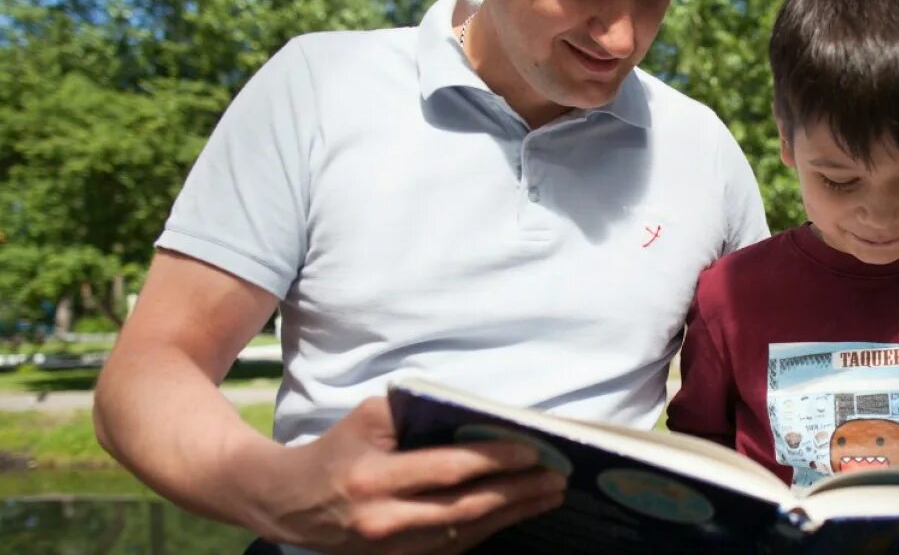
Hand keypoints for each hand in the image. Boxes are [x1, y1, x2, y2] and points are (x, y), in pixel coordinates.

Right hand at [246, 397, 565, 553]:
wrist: (289, 503)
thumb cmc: (336, 450)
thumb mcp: (366, 419)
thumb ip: (414, 412)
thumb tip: (473, 411)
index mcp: (374, 479)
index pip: (446, 470)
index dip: (493, 461)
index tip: (533, 451)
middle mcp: (385, 520)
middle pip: (465, 509)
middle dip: (517, 493)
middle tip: (557, 477)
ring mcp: (392, 548)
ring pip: (465, 534)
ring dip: (513, 514)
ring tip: (550, 494)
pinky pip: (453, 546)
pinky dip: (490, 528)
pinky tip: (518, 511)